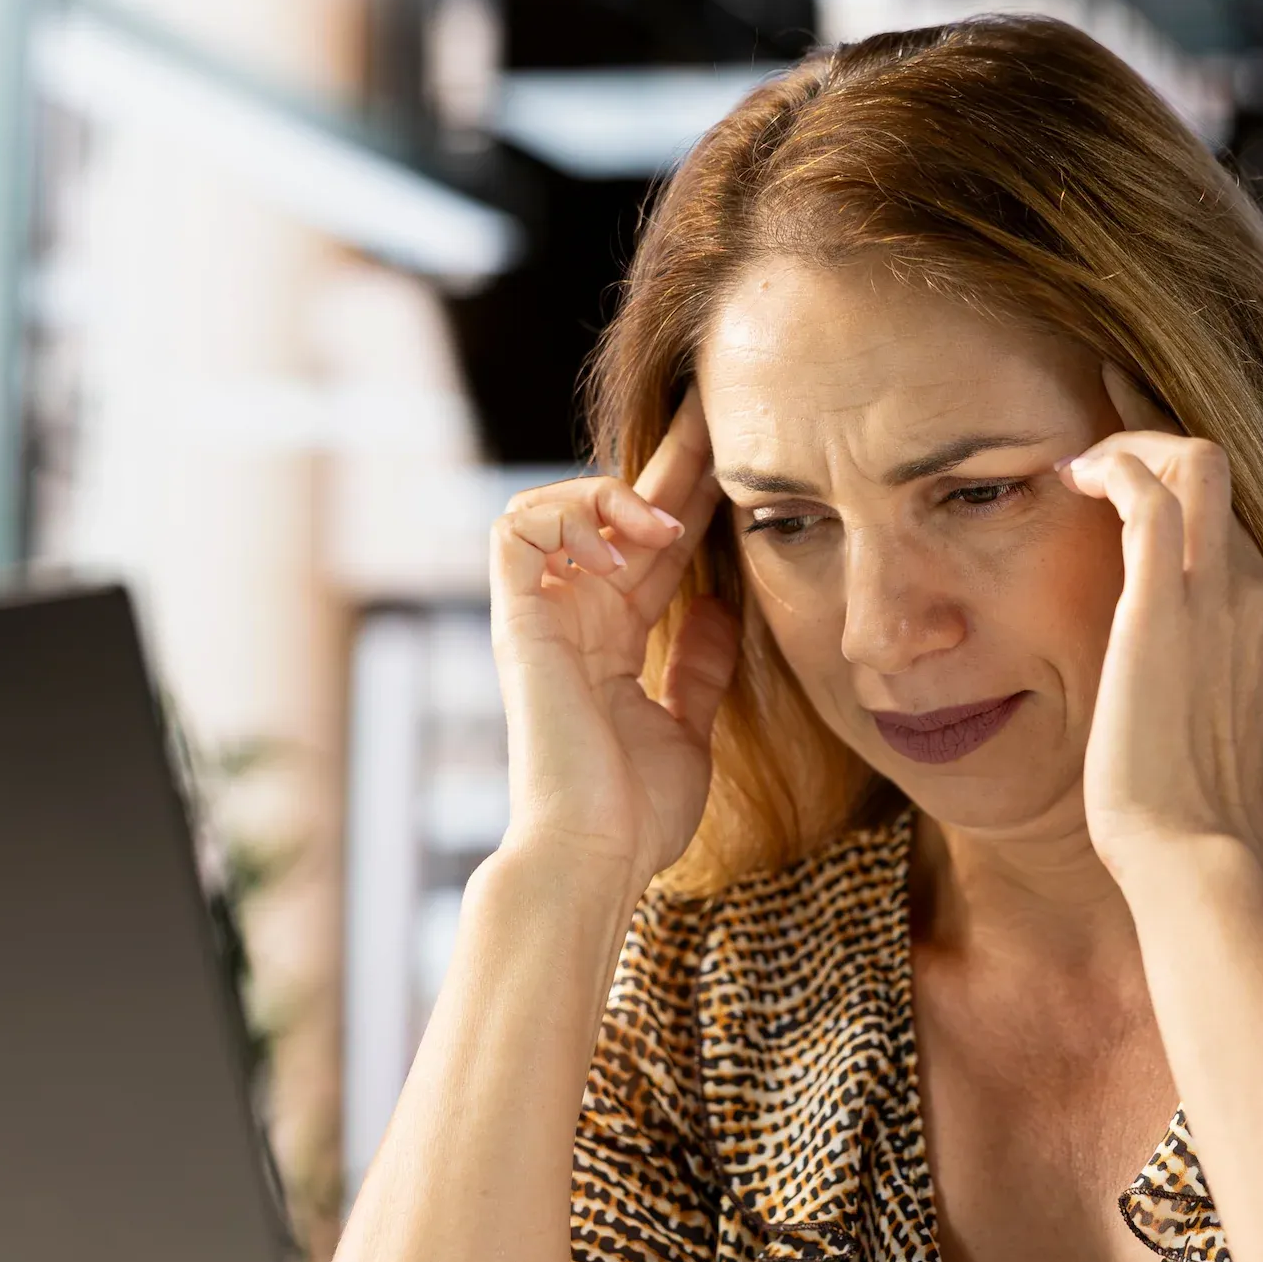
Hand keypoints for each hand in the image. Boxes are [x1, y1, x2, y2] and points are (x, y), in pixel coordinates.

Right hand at [490, 393, 731, 886]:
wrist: (595, 855)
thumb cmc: (635, 813)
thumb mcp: (688, 727)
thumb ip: (699, 667)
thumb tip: (719, 609)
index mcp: (614, 639)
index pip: (656, 545)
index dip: (695, 494)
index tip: (745, 452)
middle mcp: (575, 617)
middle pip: (617, 511)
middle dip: (669, 455)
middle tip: (714, 406)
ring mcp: (542, 616)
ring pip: (550, 504)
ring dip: (609, 496)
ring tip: (665, 521)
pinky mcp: (517, 622)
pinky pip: (517, 532)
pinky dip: (568, 521)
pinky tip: (623, 548)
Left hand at [1062, 366, 1262, 877]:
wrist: (1194, 854)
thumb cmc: (1196, 820)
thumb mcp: (1228, 739)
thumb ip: (1224, 694)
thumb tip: (1205, 693)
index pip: (1234, 519)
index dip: (1186, 475)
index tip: (1137, 452)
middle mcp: (1261, 594)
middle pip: (1221, 474)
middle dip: (1159, 431)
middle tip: (1103, 402)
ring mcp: (1221, 595)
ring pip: (1198, 462)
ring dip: (1137, 439)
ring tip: (1081, 459)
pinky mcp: (1164, 606)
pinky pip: (1151, 495)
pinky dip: (1116, 465)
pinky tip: (1075, 476)